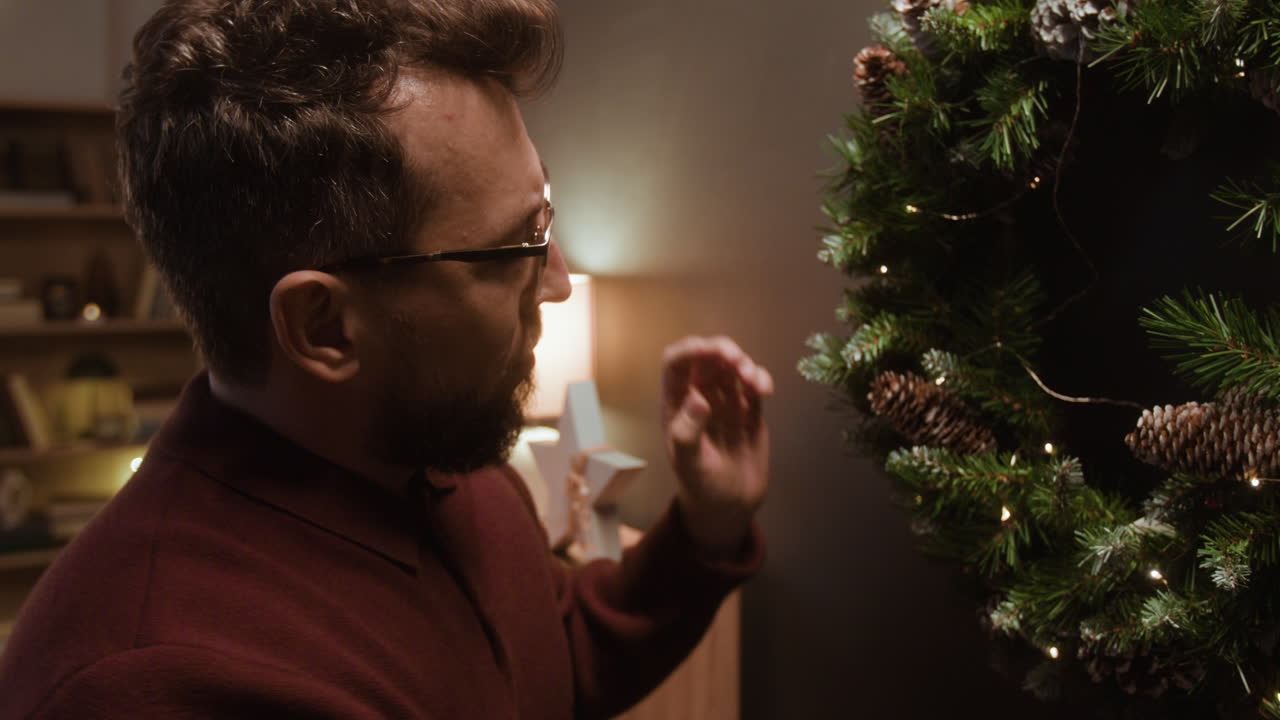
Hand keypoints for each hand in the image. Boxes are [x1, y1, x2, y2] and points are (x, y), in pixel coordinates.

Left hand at [662, 336, 772, 559]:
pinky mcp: (748, 411)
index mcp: (676, 404)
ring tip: (754, 382)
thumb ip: (688, 432)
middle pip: (707, 359)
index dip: (690, 350)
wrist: (729, 507)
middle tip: (737, 361)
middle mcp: (699, 397)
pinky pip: (753, 385)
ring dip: (744, 364)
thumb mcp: (689, 463)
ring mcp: (725, 403)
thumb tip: (698, 398)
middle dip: (722, 351)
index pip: (676, 364)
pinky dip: (760, 378)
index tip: (709, 350)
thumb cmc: (701, 486)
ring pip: (732, 368)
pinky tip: (764, 389)